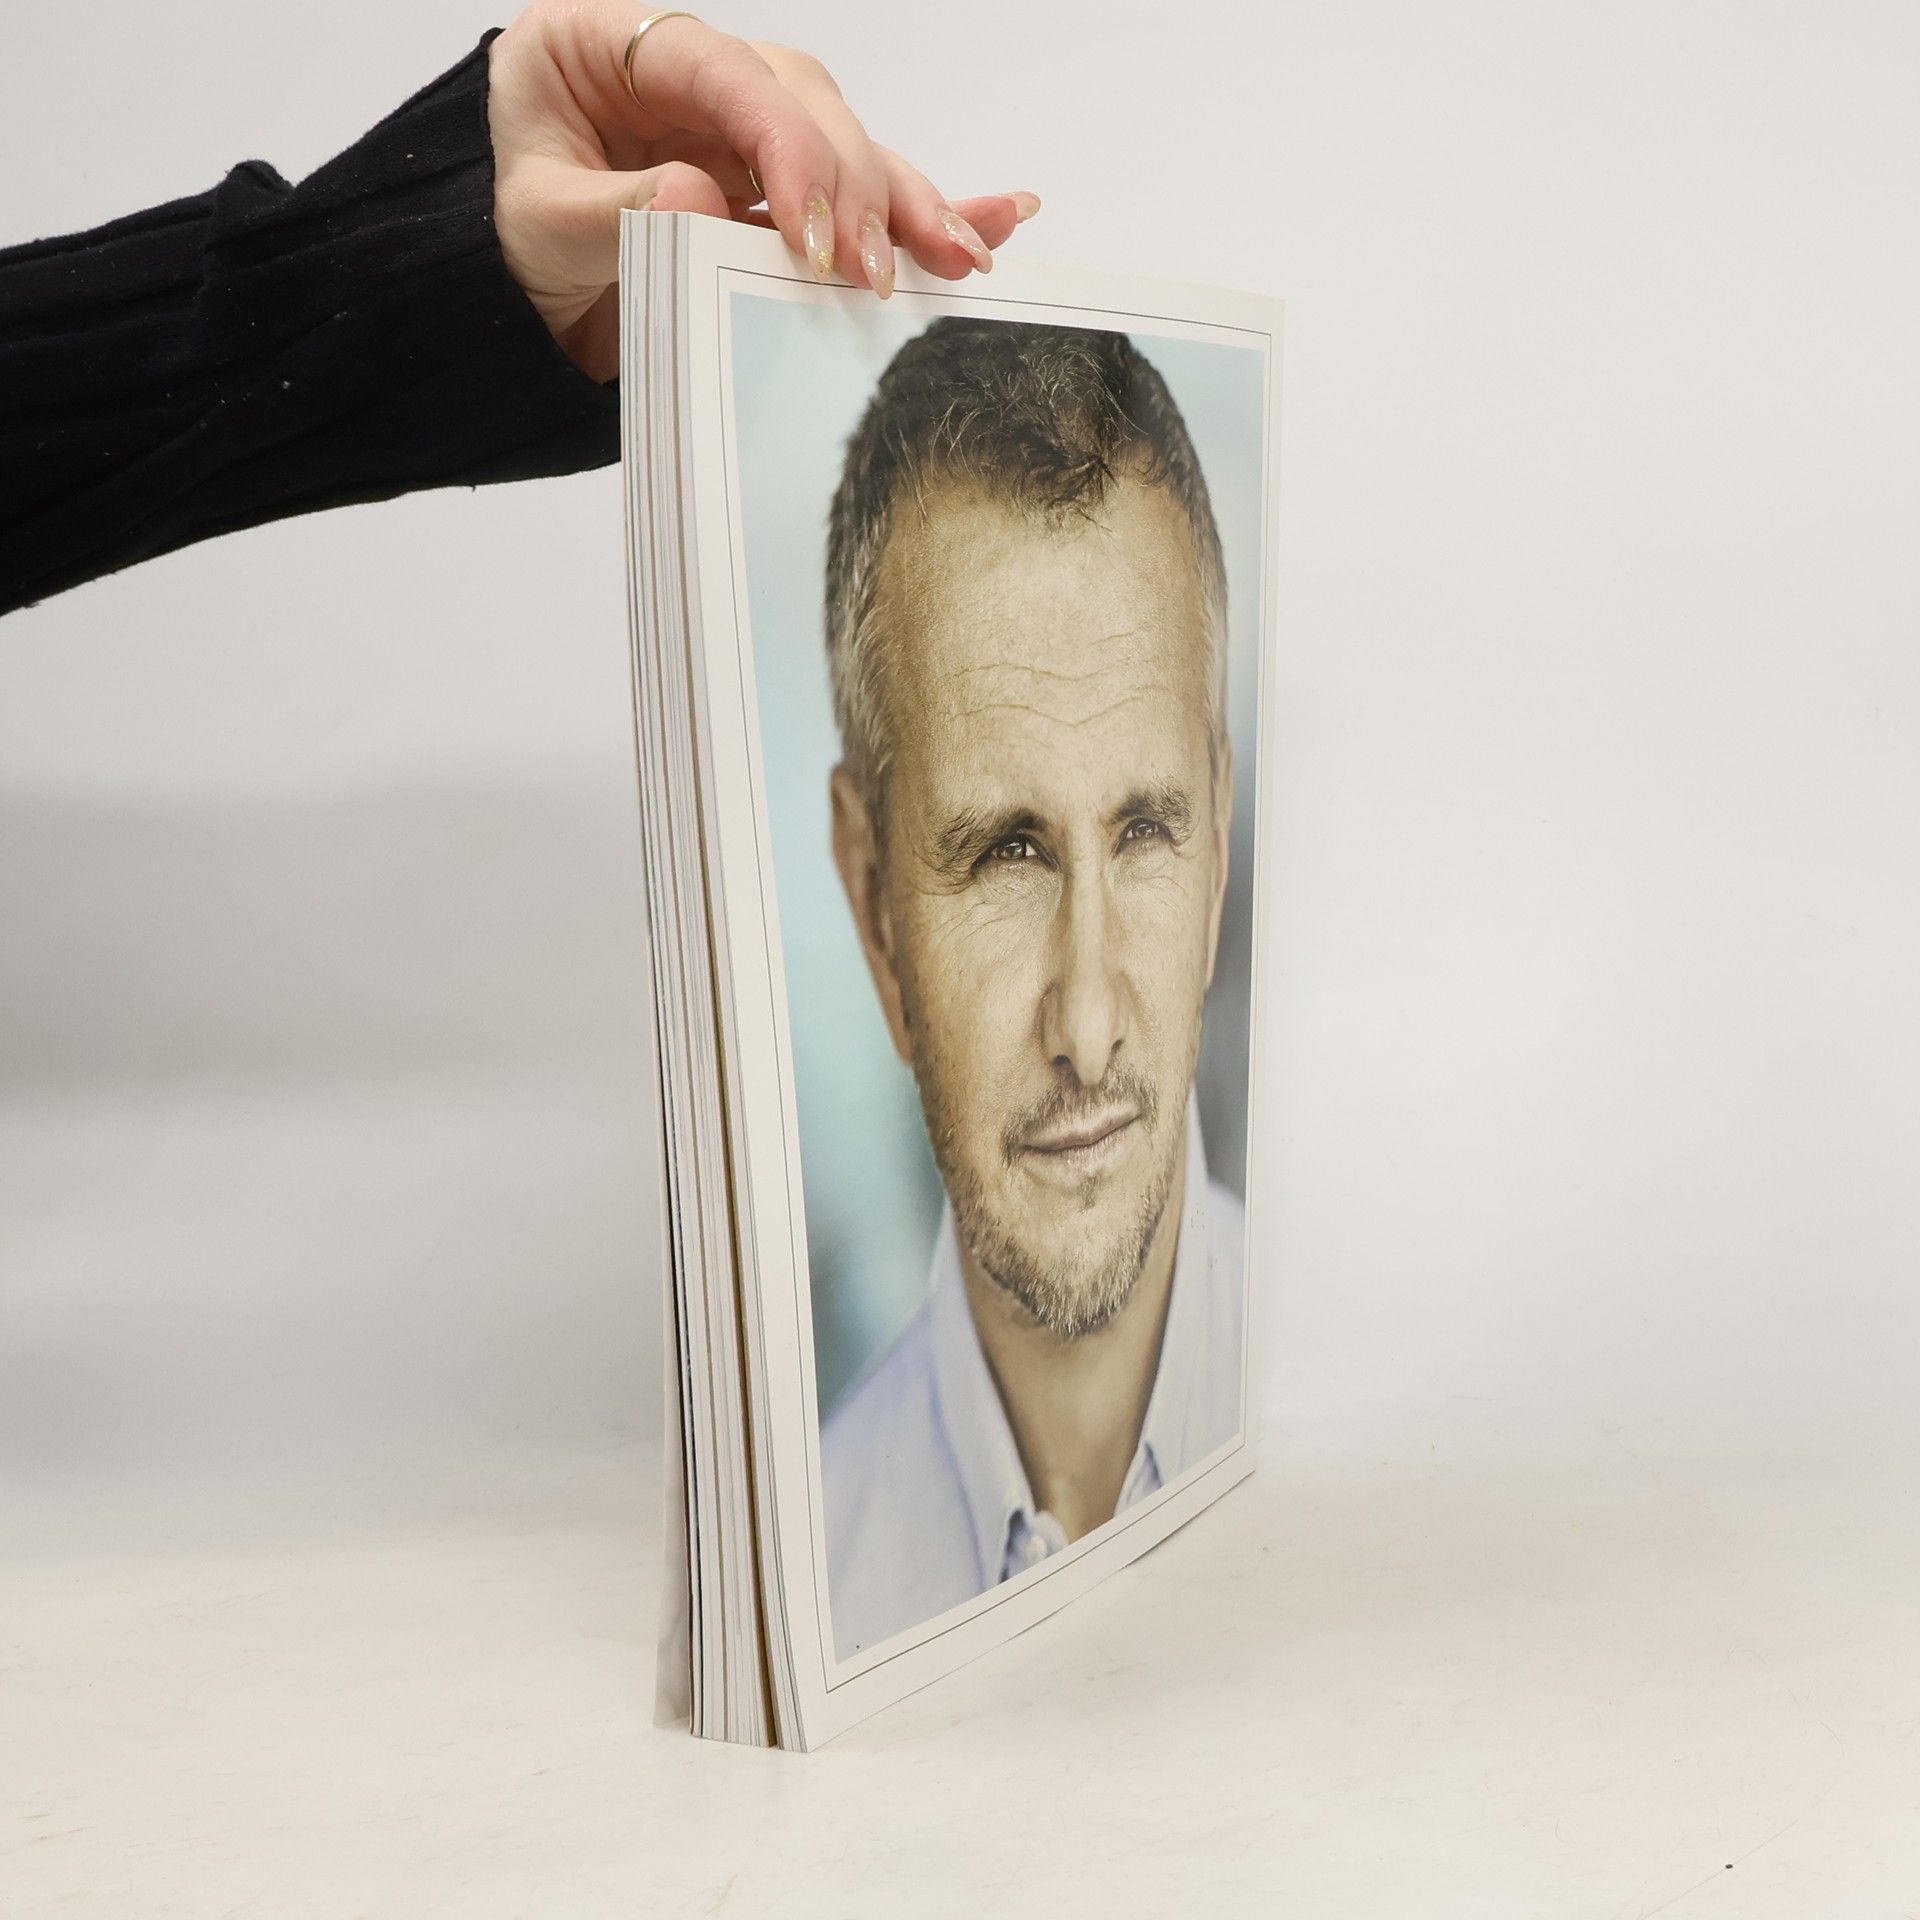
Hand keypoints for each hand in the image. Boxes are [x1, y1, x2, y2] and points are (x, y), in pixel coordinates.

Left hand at [487, 2, 1040, 380]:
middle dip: (851, 185)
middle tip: (867, 274)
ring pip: (845, 139)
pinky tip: (993, 223)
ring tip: (955, 261)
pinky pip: (858, 186)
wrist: (518, 298)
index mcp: (611, 47)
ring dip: (905, 203)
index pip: (723, 71)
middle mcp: (690, 72)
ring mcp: (740, 125)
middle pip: (803, 99)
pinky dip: (924, 206)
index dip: (783, 145)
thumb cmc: (513, 247)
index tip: (808, 233)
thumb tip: (703, 196)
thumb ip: (613, 211)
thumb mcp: (538, 228)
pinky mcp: (775, 182)